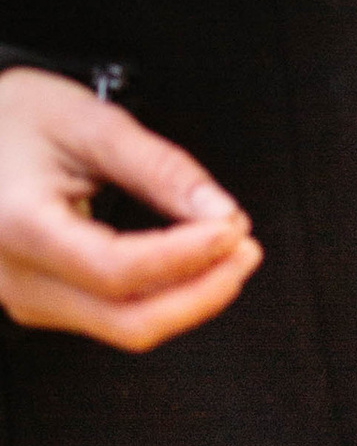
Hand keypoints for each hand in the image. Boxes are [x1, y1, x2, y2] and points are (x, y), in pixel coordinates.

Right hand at [0, 68, 260, 349]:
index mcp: (16, 224)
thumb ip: (158, 167)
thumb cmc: (15, 119)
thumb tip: (219, 212)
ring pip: (125, 327)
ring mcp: (23, 296)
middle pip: (126, 320)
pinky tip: (191, 264)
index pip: (114, 269)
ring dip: (188, 298)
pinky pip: (112, 317)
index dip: (184, 256)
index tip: (231, 230)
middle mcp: (13, 275)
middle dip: (201, 293)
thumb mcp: (86, 122)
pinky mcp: (40, 302)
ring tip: (228, 250)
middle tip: (245, 249)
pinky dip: (162, 296)